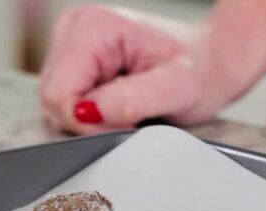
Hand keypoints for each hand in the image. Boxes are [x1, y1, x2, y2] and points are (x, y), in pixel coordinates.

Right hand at [38, 5, 216, 133]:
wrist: (213, 61)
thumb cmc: (201, 71)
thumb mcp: (178, 89)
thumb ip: (131, 101)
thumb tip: (86, 113)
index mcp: (93, 27)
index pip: (58, 94)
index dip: (86, 124)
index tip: (125, 128)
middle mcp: (73, 28)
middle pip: (52, 100)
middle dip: (89, 124)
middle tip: (133, 121)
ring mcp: (69, 44)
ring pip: (56, 106)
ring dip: (91, 121)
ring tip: (129, 111)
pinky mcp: (73, 62)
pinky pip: (66, 104)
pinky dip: (92, 116)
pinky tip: (118, 107)